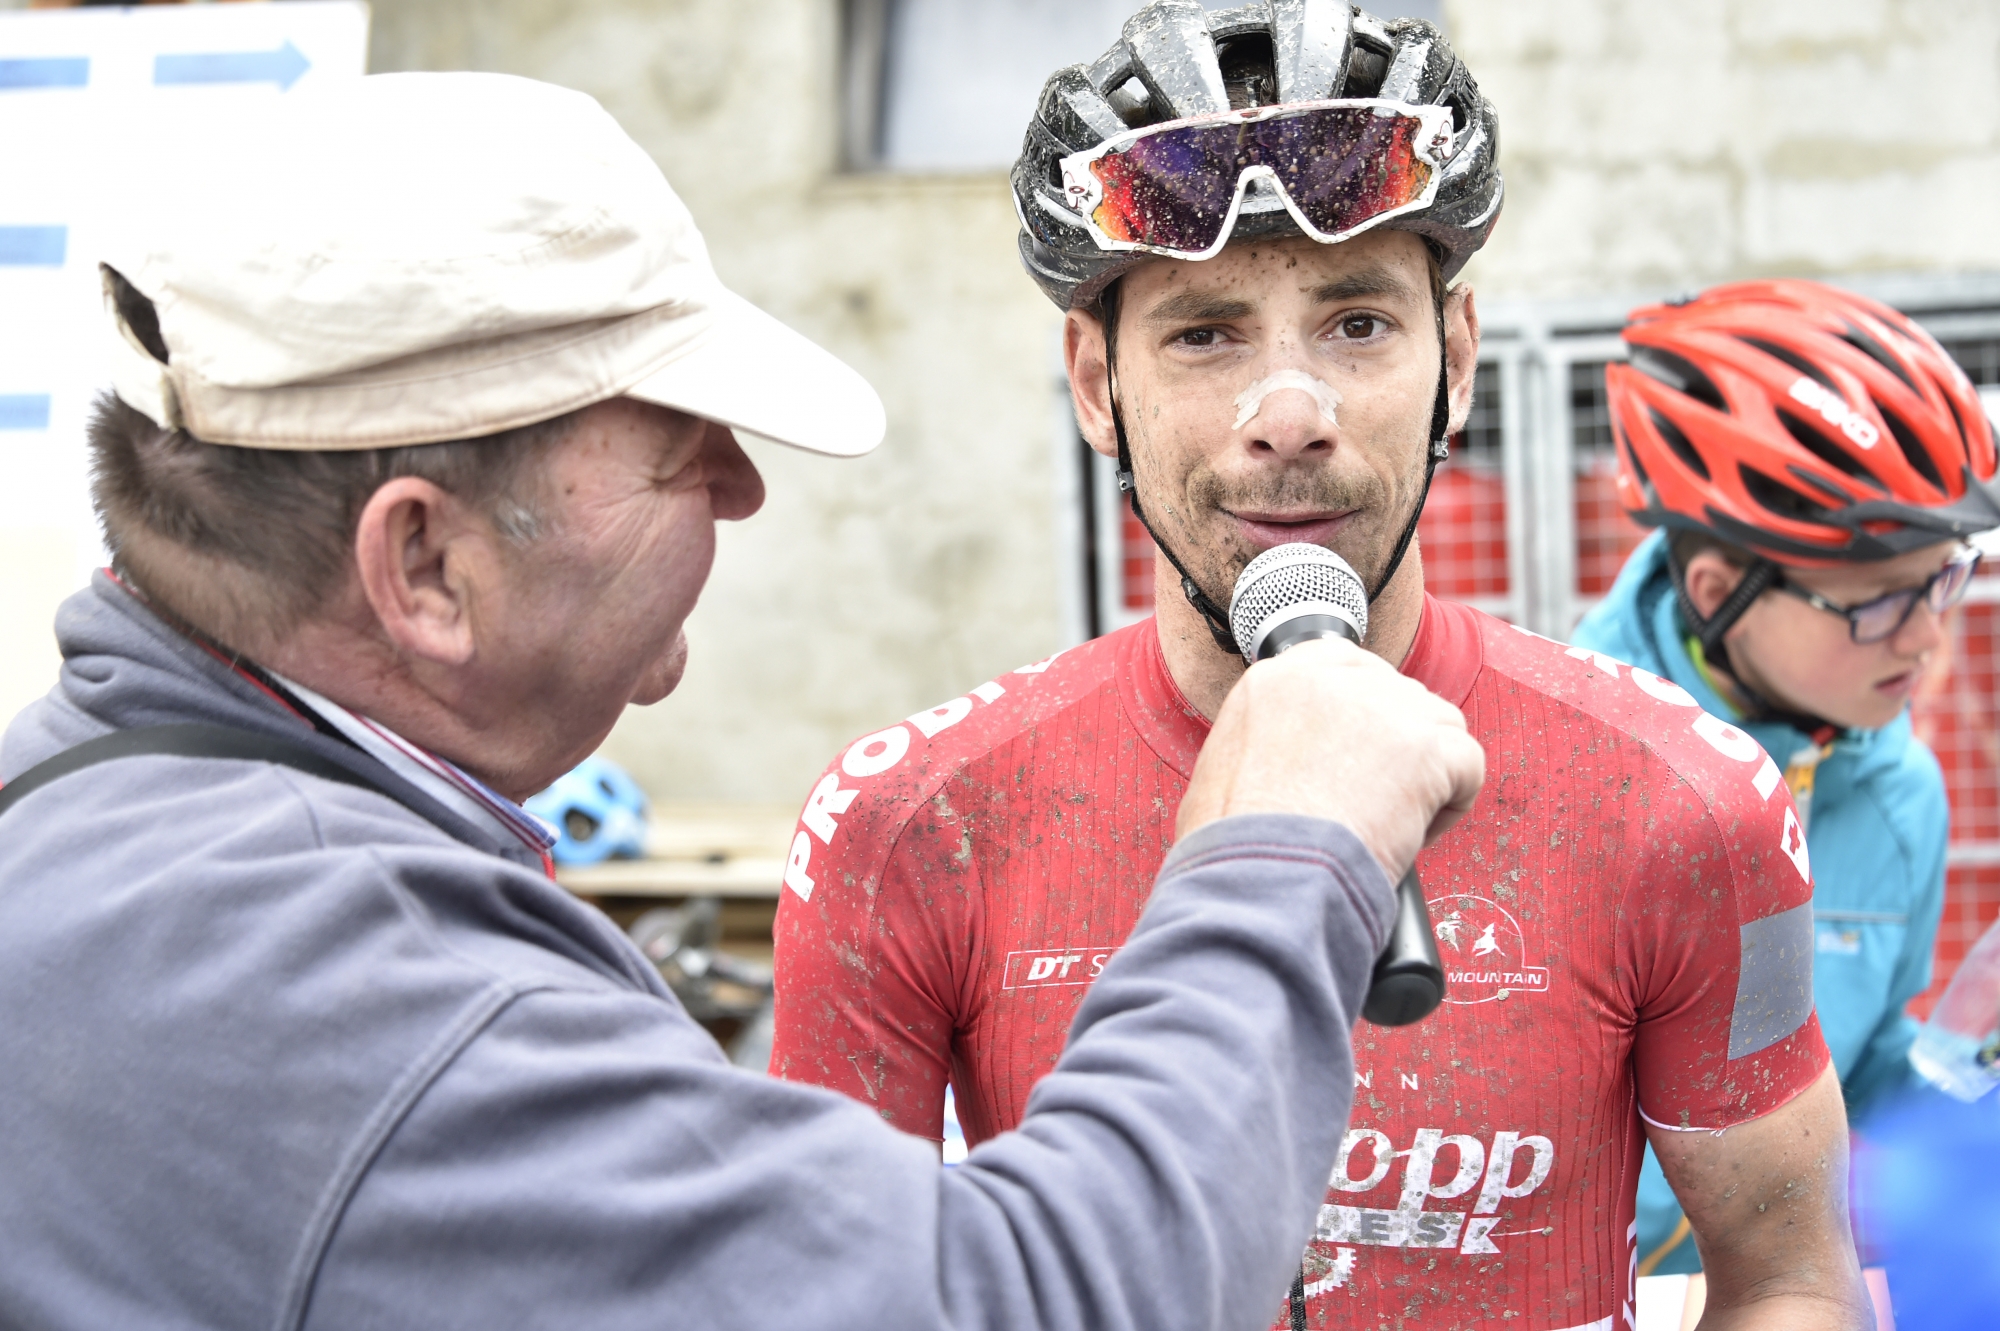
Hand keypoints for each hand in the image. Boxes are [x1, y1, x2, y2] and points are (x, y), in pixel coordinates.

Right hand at [1176, 637, 1484, 881]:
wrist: (1266, 881)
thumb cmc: (1237, 848)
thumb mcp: (1222, 769)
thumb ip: (1263, 740)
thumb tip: (1286, 759)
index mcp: (1277, 680)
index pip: (1343, 666)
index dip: (1361, 715)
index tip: (1357, 755)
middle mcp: (1332, 681)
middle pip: (1396, 694)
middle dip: (1395, 745)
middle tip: (1374, 797)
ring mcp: (1384, 709)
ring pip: (1438, 724)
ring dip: (1427, 770)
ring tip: (1394, 820)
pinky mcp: (1426, 747)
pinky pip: (1467, 764)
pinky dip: (1452, 805)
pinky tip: (1416, 834)